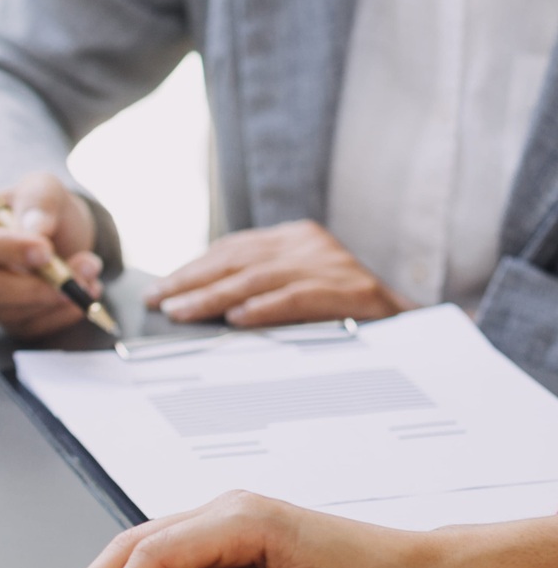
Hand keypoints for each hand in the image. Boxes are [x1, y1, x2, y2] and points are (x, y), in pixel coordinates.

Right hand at [0, 173, 102, 337]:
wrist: (56, 233)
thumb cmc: (40, 208)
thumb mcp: (43, 188)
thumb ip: (40, 200)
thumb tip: (37, 230)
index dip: (8, 250)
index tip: (46, 250)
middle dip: (33, 286)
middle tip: (76, 276)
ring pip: (8, 312)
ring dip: (53, 300)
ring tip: (89, 277)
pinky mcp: (4, 319)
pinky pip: (28, 327)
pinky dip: (60, 315)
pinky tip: (81, 296)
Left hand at [145, 220, 412, 325]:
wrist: (410, 328)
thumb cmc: (342, 315)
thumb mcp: (297, 290)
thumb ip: (257, 289)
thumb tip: (195, 307)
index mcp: (295, 239)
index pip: (233, 249)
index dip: (193, 269)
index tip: (161, 289)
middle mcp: (310, 245)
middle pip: (238, 261)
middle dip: (192, 282)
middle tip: (158, 302)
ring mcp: (332, 266)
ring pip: (258, 279)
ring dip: (215, 298)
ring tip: (182, 313)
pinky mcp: (350, 291)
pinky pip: (298, 297)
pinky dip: (265, 308)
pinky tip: (238, 320)